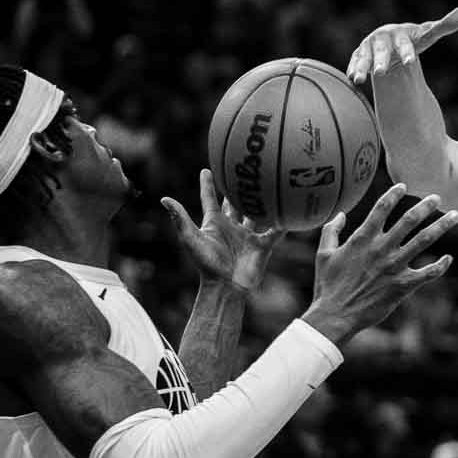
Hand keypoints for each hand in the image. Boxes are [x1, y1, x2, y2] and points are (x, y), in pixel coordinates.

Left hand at [162, 168, 279, 291]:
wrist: (227, 286)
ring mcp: (247, 236)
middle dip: (238, 189)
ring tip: (270, 185)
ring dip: (262, 202)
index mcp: (214, 223)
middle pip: (235, 204)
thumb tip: (164, 199)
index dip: (208, 185)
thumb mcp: (191, 239)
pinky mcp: (262, 245)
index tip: (207, 170)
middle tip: (245, 171)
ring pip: (257, 214)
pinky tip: (293, 210)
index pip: (209, 200)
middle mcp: (231, 227)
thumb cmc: (206, 264)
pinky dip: (283, 222)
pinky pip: (275, 231)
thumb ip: (180, 219)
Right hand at [302, 184, 457, 345]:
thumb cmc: (327, 286)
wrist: (334, 316)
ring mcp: (394, 266)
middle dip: (425, 206)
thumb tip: (341, 214)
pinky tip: (449, 258)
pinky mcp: (403, 285)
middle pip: (409, 220)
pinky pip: (428, 273)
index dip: (394, 194)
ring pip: (424, 240)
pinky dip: (441, 266)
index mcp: (362, 239)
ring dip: (441, 226)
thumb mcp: (324, 254)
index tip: (404, 186)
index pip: (382, 208)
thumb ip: (331, 231)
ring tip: (454, 215)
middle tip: (436, 197)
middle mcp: (382, 249)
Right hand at [347, 7, 457, 84]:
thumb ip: (444, 26)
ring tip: (358, 80)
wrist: (390, 40)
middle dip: (380, 61)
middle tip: (380, 74)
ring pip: (364, 57)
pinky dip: (352, 69)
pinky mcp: (359, 55)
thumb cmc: (412, 39)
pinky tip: (352, 79)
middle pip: (382, 52)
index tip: (410, 62)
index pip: (406, 44)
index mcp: (401, 34)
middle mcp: (383, 39)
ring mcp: (369, 47)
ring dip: (361, 67)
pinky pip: (354, 62)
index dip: (407, 52)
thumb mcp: (427, 35)